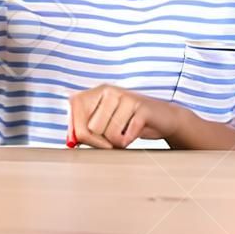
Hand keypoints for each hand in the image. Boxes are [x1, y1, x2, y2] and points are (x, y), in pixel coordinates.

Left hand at [67, 85, 185, 148]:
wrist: (163, 118)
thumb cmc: (128, 123)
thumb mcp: (104, 124)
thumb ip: (84, 130)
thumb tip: (71, 141)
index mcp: (98, 91)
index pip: (74, 107)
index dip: (75, 128)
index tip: (82, 140)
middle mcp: (110, 90)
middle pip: (90, 128)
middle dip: (99, 141)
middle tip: (112, 136)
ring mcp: (127, 97)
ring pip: (108, 135)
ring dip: (116, 142)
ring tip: (125, 132)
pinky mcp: (142, 109)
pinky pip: (124, 137)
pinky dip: (128, 141)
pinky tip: (134, 132)